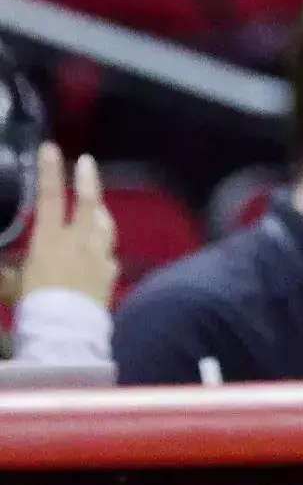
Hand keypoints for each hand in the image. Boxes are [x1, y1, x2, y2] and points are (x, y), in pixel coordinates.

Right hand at [19, 145, 117, 307]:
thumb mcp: (13, 288)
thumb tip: (5, 271)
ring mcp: (100, 258)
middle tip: (87, 162)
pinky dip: (104, 251)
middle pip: (89, 203)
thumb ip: (9, 275)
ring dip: (101, 213)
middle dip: (88, 179)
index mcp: (51, 241)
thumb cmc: (32, 309)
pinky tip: (102, 255)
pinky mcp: (111, 276)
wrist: (65, 337)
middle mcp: (79, 242)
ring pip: (105, 226)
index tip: (51, 148)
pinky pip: (109, 257)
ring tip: (98, 207)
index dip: (50, 171)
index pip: (49, 198)